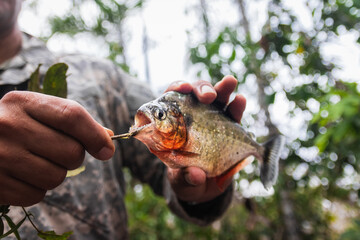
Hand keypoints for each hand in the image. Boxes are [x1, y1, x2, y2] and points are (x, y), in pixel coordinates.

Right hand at [0, 91, 114, 205]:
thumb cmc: (15, 125)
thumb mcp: (38, 112)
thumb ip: (73, 121)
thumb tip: (107, 138)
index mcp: (22, 102)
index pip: (72, 116)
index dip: (95, 135)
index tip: (107, 151)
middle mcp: (7, 125)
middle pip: (71, 152)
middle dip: (73, 157)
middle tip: (56, 152)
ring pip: (56, 177)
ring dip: (54, 174)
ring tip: (35, 162)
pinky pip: (36, 195)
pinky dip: (35, 189)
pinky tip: (21, 175)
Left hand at [165, 76, 245, 202]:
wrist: (205, 190)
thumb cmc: (186, 181)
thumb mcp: (182, 182)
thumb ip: (186, 177)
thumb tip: (196, 175)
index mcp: (175, 125)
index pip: (172, 99)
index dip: (177, 89)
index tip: (183, 88)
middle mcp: (193, 118)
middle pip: (196, 94)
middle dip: (202, 89)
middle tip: (208, 96)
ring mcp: (213, 120)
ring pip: (218, 98)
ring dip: (223, 88)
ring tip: (230, 82)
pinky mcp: (230, 128)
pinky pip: (234, 114)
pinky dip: (237, 105)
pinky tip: (240, 100)